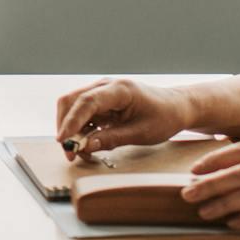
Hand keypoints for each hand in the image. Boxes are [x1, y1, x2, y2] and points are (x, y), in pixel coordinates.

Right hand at [54, 78, 194, 159]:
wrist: (175, 107)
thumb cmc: (164, 117)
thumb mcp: (141, 133)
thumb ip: (112, 139)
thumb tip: (86, 146)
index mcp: (120, 90)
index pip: (87, 102)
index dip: (72, 121)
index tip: (64, 141)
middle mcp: (106, 86)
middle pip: (72, 101)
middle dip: (66, 127)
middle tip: (70, 153)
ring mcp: (102, 92)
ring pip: (73, 107)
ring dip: (71, 130)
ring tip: (81, 153)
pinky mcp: (101, 101)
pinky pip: (82, 114)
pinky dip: (79, 129)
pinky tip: (87, 145)